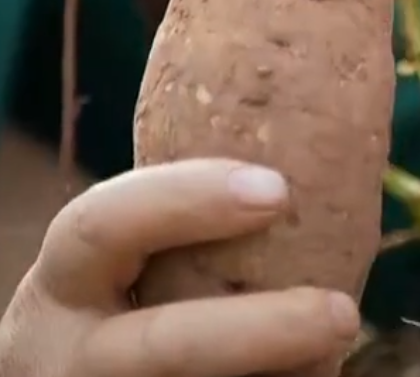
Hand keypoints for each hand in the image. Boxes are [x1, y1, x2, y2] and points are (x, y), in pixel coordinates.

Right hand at [0, 159, 361, 376]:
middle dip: (256, 332)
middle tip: (344, 312)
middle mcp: (66, 350)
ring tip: (344, 348)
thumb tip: (324, 81)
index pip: (102, 226)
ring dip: (276, 373)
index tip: (278, 188)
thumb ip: (197, 203)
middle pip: (158, 349)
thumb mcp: (143, 244)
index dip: (184, 202)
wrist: (90, 371)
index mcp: (69, 276)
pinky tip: (317, 374)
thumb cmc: (145, 280)